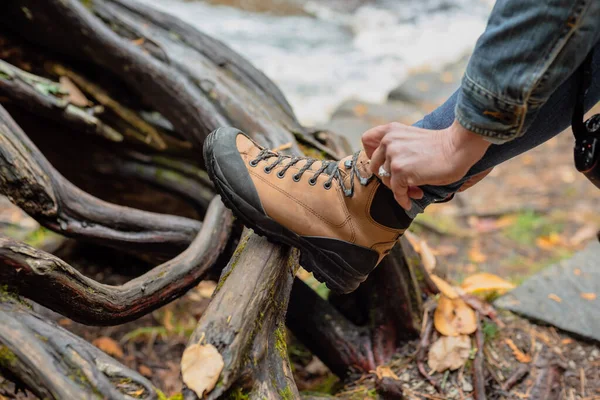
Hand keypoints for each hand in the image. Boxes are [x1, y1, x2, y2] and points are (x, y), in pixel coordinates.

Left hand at [362, 120, 490, 209]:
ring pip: (386, 180)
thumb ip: (398, 147)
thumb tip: (388, 172)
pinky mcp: (399, 171)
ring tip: (415, 190)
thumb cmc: (441, 146)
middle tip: (404, 183)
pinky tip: (410, 202)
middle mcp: (388, 141)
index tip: (382, 163)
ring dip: (399, 189)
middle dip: (388, 177)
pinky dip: (403, 199)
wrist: (458, 148)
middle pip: (375, 165)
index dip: (371, 154)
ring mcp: (393, 156)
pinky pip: (396, 192)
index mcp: (391, 130)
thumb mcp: (412, 138)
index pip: (366, 140)